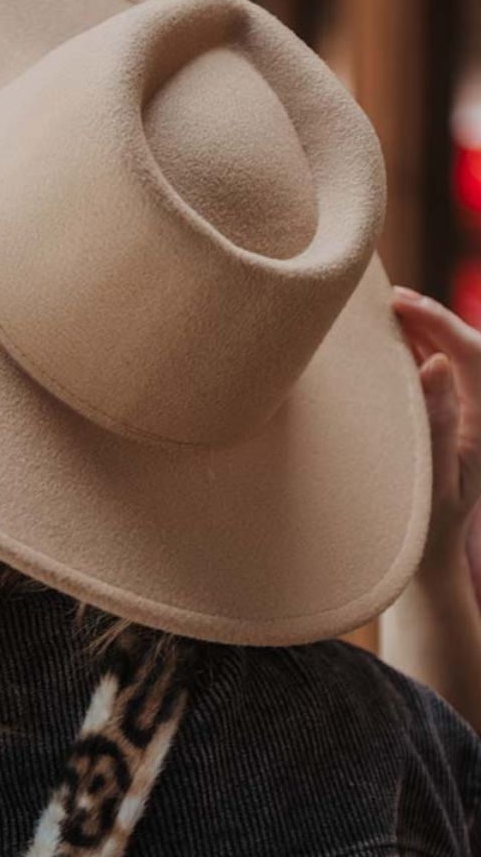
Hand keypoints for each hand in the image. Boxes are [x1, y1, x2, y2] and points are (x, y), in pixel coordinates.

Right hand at [391, 287, 480, 584]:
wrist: (430, 557)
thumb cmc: (427, 526)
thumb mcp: (432, 479)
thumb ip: (439, 423)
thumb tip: (439, 363)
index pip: (471, 353)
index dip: (438, 320)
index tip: (401, 302)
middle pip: (466, 348)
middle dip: (431, 319)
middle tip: (389, 299)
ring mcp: (469, 417)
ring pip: (454, 359)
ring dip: (424, 334)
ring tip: (386, 314)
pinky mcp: (453, 422)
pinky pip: (441, 377)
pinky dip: (418, 354)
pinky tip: (391, 345)